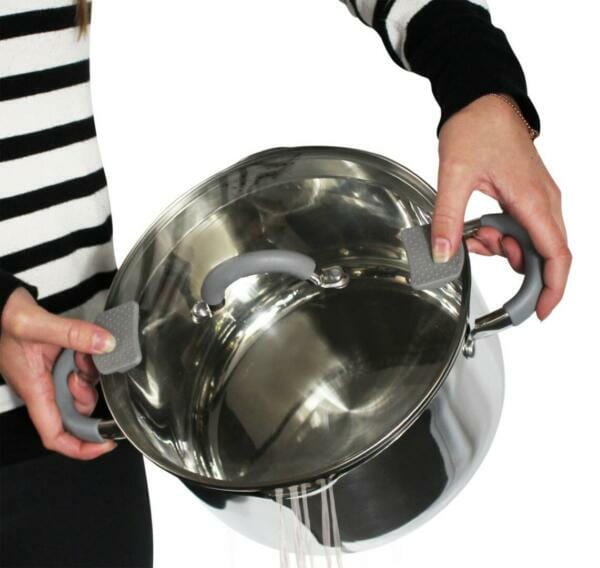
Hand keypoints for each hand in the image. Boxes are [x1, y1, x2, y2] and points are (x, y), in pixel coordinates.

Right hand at [0, 287, 116, 458]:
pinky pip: (81, 370)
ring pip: (81, 389)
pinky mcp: (58, 361)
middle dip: (89, 396)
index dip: (80, 447)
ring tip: (85, 351)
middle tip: (88, 368)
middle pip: (75, 412)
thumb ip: (72, 333)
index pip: (55, 434)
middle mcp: (43, 386)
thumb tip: (105, 344)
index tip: (105, 443)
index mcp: (34, 389)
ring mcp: (51, 374)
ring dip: (90, 374)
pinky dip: (89, 360)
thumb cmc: (2, 317)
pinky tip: (85, 345)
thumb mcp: (34, 324)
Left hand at [433, 94, 570, 319]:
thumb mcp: (454, 176)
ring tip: (472, 229)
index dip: (552, 289)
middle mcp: (545, 202)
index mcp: (534, 200)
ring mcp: (539, 199)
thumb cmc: (477, 127)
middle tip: (476, 247)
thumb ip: (448, 218)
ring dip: (500, 246)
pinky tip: (478, 225)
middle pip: (543, 254)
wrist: (483, 100)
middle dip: (510, 263)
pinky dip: (500, 235)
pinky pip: (521, 228)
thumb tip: (443, 254)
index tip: (540, 312)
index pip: (556, 255)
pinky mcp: (529, 196)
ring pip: (529, 243)